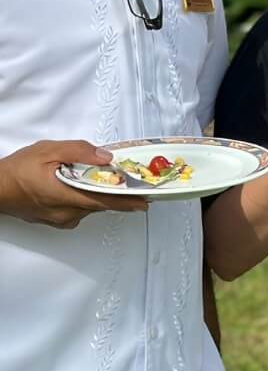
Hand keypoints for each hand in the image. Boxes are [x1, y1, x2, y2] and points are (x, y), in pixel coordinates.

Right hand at [0, 140, 147, 227]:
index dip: (128, 202)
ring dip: (100, 194)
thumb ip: (79, 152)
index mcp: (67, 197)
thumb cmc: (17, 170)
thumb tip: (105, 158)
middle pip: (100, 204)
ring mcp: (60, 219)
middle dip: (118, 194)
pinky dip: (86, 198)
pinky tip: (83, 185)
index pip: (106, 202)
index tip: (146, 200)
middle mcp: (67, 213)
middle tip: (134, 183)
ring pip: (90, 206)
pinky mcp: (54, 219)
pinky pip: (78, 209)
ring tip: (108, 179)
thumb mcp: (49, 151)